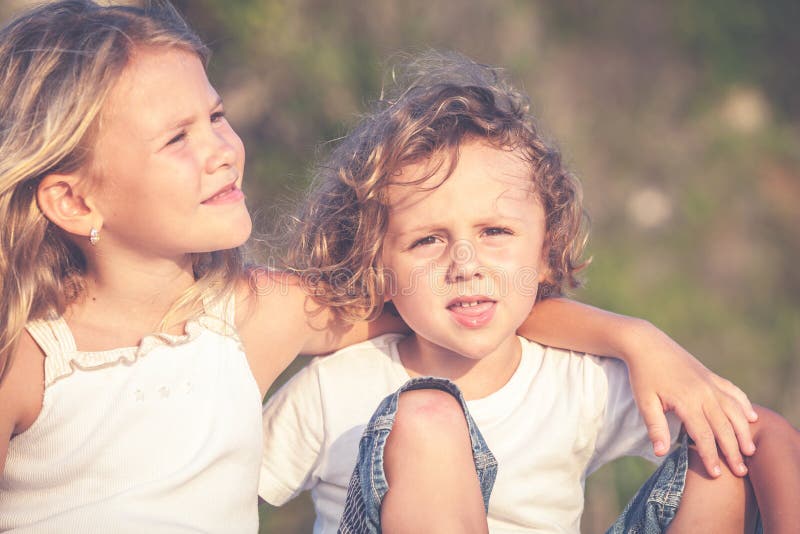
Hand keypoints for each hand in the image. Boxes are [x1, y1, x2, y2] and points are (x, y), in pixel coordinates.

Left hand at [622, 320, 757, 477]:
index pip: (703, 435)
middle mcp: (704, 393)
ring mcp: (710, 383)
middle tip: (740, 471)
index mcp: (687, 401)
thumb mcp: (644, 401)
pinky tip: (752, 417)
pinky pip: (733, 391)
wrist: (646, 344)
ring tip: (750, 450)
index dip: (710, 455)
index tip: (716, 474)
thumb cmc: (643, 374)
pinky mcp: (711, 375)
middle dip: (733, 451)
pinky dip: (744, 405)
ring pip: (734, 410)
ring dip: (744, 431)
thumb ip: (655, 427)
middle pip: (724, 427)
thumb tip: (661, 453)